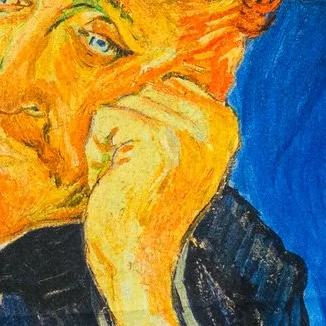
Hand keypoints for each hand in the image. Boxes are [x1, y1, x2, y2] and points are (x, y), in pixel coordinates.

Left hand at [82, 76, 238, 325]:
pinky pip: (106, 118)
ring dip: (111, 142)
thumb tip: (174, 59)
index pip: (165, 82)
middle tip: (137, 176)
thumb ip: (176, 109)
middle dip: (126, 128)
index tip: (154, 167)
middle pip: (144, 87)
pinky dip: (99, 151)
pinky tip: (117, 183)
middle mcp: (218, 126)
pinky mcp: (160, 140)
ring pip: (123, 102)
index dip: (145, 121)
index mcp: (227, 124)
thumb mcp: (171, 151)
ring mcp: (191, 133)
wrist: (136, 267)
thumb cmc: (142, 209)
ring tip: (128, 180)